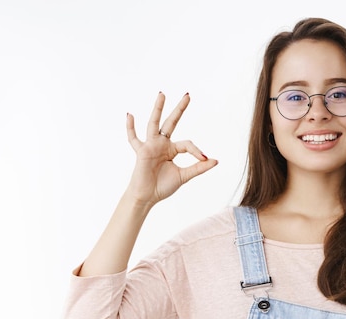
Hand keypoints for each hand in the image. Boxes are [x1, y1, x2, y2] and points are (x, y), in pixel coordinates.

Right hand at [125, 92, 217, 206]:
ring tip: (162, 94)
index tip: (204, 159)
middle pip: (171, 123)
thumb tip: (215, 160)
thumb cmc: (163, 186)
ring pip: (154, 124)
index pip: (187, 144)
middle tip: (188, 95)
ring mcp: (151, 146)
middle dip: (179, 109)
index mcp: (172, 149)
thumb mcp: (184, 176)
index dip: (196, 151)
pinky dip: (130, 127)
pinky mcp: (141, 151)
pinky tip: (130, 115)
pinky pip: (133, 138)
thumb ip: (198, 168)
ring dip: (158, 109)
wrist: (147, 197)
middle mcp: (162, 144)